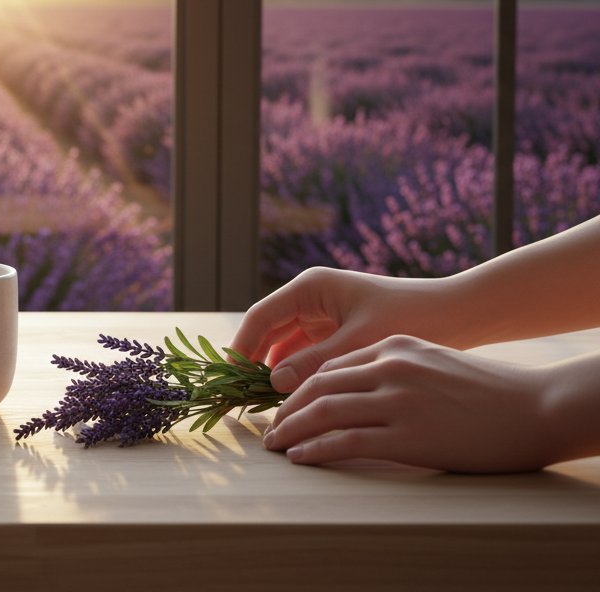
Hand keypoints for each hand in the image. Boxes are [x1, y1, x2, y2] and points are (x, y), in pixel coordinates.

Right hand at [232, 267, 462, 392]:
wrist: (458, 315)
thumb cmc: (412, 318)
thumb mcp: (360, 342)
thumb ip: (315, 362)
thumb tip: (273, 382)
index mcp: (311, 288)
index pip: (261, 317)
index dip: (241, 347)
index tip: (228, 378)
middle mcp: (311, 298)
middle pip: (268, 332)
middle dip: (254, 363)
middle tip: (240, 398)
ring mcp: (322, 316)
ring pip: (284, 346)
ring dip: (274, 372)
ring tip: (264, 405)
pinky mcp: (336, 333)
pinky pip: (304, 355)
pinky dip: (295, 374)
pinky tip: (293, 400)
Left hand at [262, 335, 553, 472]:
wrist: (535, 407)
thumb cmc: (488, 390)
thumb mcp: (432, 362)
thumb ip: (394, 369)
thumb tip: (357, 389)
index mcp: (393, 347)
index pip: (331, 366)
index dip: (301, 386)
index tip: (285, 403)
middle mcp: (389, 368)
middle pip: (317, 386)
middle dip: (286, 408)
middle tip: (268, 426)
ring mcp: (396, 402)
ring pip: (322, 412)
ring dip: (290, 429)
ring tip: (274, 444)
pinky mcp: (406, 436)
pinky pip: (344, 441)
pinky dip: (314, 449)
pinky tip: (299, 456)